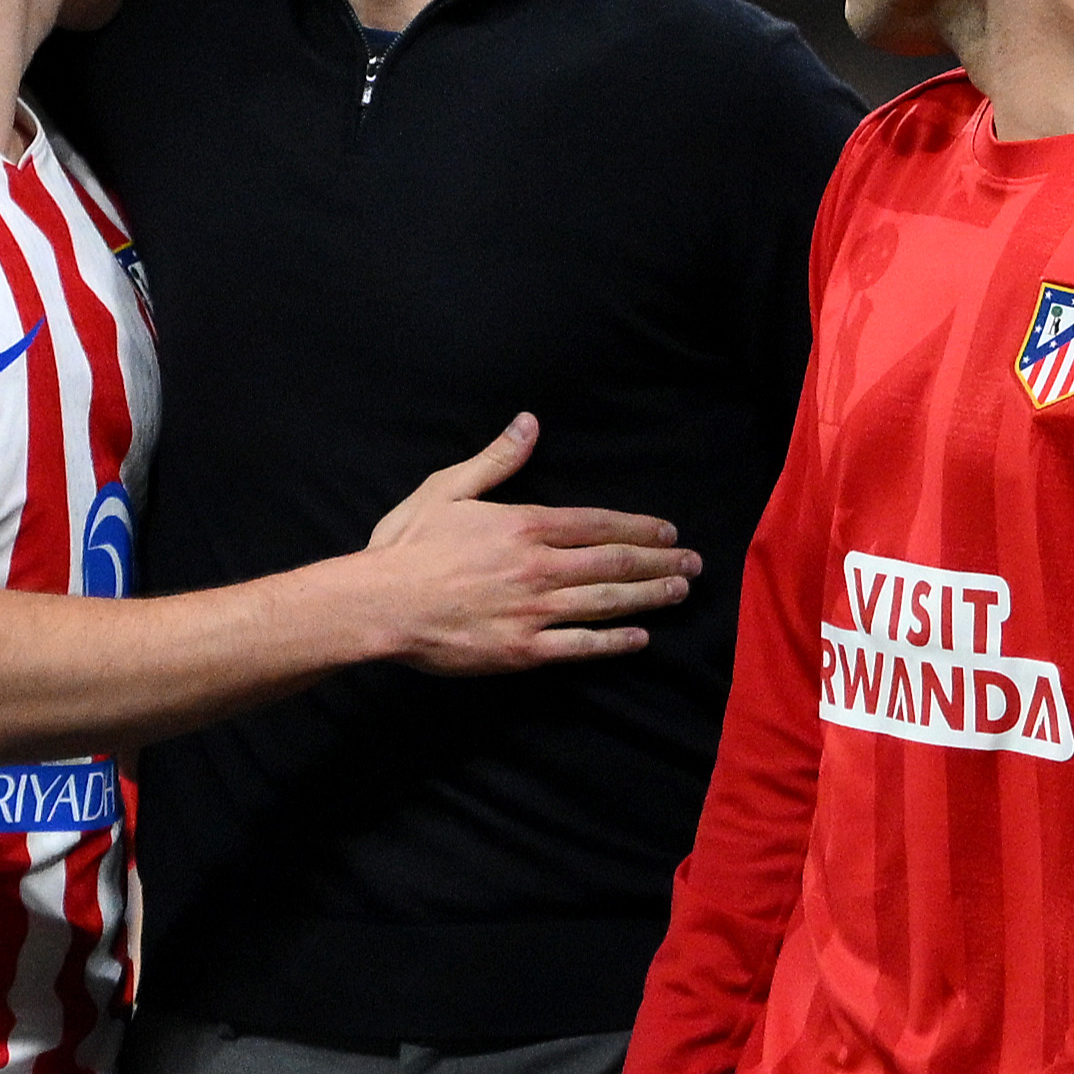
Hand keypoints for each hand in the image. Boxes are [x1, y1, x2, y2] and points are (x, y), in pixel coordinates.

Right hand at [360, 417, 693, 673]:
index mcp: (525, 525)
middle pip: (615, 562)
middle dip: (660, 562)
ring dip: (649, 595)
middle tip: (693, 564)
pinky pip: (580, 646)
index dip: (640, 527)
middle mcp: (540, 567)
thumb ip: (496, 459)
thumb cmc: (407, 547)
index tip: (668, 532)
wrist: (380, 605)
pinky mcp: (523, 650)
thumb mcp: (447, 489)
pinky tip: (639, 637)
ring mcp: (535, 611)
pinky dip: (613, 641)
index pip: (599, 524)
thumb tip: (529, 423)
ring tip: (679, 591)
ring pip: (606, 601)